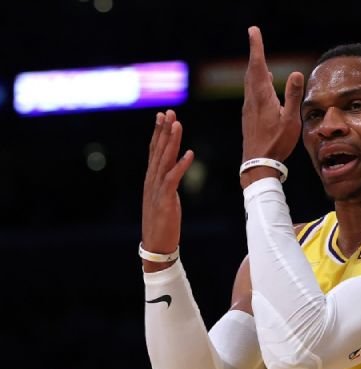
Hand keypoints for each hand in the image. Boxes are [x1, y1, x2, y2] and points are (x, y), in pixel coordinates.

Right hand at [141, 109, 193, 271]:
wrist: (156, 246)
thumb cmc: (162, 223)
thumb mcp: (164, 198)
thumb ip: (166, 184)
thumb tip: (172, 172)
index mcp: (151, 180)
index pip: (154, 151)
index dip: (158, 133)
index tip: (163, 115)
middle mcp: (152, 181)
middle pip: (158, 151)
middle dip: (164, 130)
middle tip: (169, 112)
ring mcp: (157, 190)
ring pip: (164, 160)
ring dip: (171, 141)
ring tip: (178, 124)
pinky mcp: (165, 200)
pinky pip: (173, 179)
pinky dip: (181, 165)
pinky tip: (190, 153)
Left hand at [242, 26, 303, 162]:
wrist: (257, 163)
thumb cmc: (276, 143)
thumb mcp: (290, 120)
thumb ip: (292, 96)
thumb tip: (295, 72)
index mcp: (262, 97)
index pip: (258, 65)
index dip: (256, 47)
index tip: (253, 30)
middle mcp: (252, 100)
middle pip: (252, 71)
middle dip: (255, 53)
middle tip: (255, 37)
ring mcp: (248, 108)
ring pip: (250, 82)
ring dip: (255, 68)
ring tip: (259, 59)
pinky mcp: (248, 116)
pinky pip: (251, 93)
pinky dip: (256, 82)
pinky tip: (261, 86)